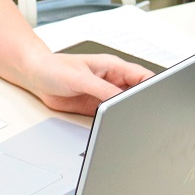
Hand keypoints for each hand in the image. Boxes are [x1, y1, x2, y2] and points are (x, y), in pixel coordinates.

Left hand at [26, 52, 154, 115]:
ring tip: (133, 123)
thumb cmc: (53, 67)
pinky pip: (112, 116)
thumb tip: (121, 100)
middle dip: (144, 104)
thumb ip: (101, 89)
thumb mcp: (80, 78)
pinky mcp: (96, 108)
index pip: (142, 76)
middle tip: (147, 116)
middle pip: (138, 94)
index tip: (159, 98)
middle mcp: (112, 81)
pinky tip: (117, 127)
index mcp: (113, 67)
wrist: (35, 77)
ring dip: (130, 114)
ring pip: (126, 107)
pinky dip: (116, 122)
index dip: (154, 87)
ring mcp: (105, 95)